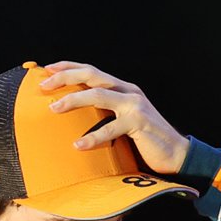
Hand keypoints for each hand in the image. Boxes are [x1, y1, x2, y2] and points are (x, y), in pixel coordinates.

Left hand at [36, 61, 190, 175]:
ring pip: (99, 94)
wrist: (176, 153)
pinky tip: (78, 145)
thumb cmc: (144, 139)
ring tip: (54, 109)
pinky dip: (93, 137)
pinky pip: (111, 128)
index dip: (69, 67)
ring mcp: (134, 105)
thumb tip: (74, 115)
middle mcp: (128, 91)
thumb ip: (104, 113)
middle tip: (43, 85)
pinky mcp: (139, 123)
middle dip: (65, 77)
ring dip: (73, 100)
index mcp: (122, 88)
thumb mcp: (121, 120)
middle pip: (92, 75)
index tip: (46, 69)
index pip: (92, 70)